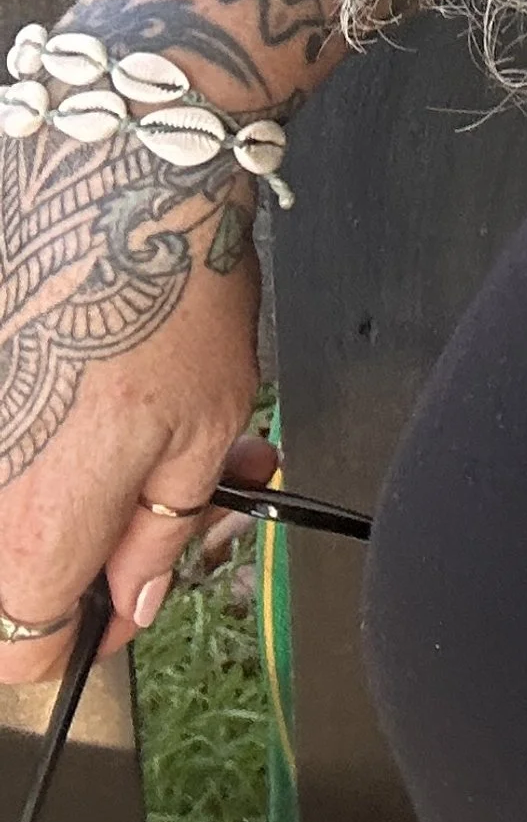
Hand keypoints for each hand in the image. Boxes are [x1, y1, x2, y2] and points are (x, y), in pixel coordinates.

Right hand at [0, 141, 262, 682]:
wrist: (121, 180)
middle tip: (201, 507)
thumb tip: (132, 604)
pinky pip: (31, 449)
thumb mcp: (204, 432)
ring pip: (36, 506)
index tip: (130, 605)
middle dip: (120, 551)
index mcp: (38, 519)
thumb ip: (160, 533)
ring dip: (118, 491)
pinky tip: (164, 409)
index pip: (24, 642)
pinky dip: (93, 444)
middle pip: (30, 571)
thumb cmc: (167, 293)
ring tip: (207, 448)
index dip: (86, 638)